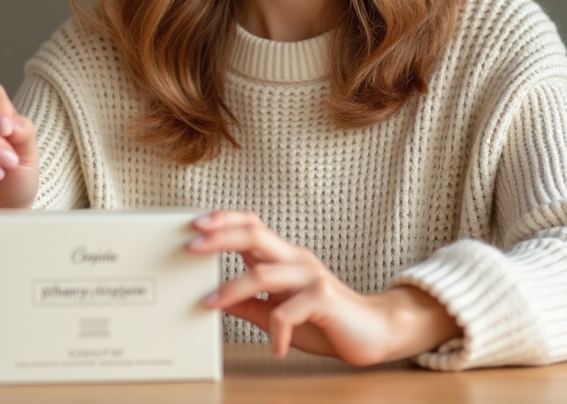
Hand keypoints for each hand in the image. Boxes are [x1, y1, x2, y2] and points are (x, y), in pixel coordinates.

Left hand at [187, 211, 460, 365]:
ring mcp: (310, 277)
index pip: (251, 227)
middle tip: (191, 245)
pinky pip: (287, 311)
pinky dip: (275, 331)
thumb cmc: (326, 321)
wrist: (375, 333)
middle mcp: (296, 260)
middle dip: (220, 236)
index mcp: (284, 259)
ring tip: (210, 303)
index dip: (224, 220)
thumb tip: (215, 301)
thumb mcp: (278, 313)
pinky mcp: (323, 299)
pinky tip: (275, 346)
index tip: (194, 224)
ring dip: (232, 289)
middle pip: (254, 235)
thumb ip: (250, 305)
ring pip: (263, 273)